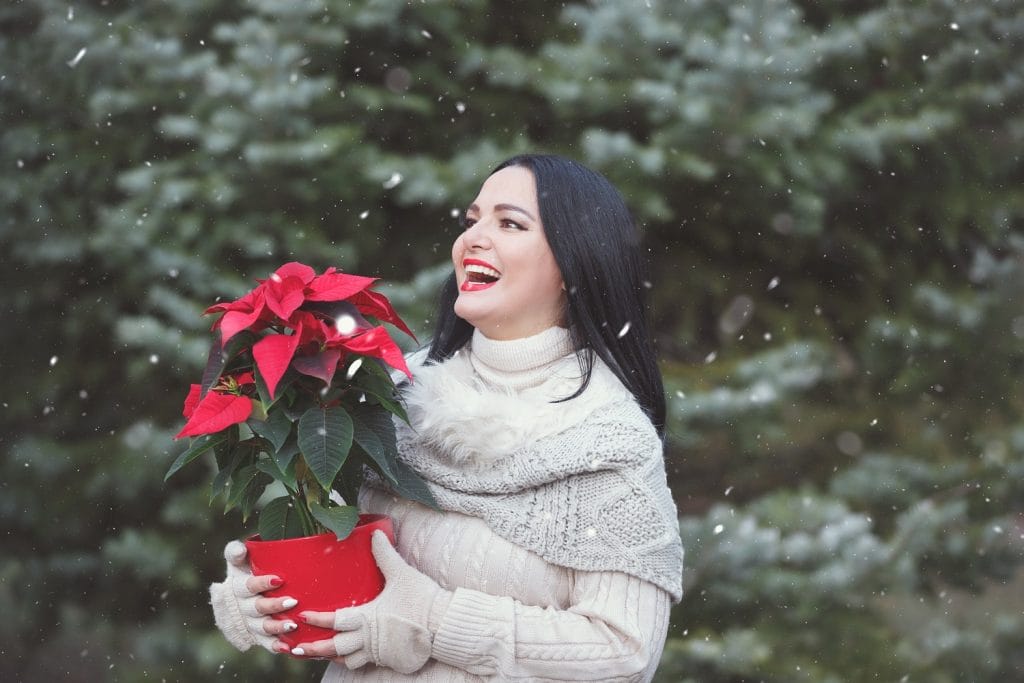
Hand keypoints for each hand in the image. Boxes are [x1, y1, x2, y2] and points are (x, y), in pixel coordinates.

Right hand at [209, 540, 300, 653]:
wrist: (234, 600)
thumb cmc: (242, 573)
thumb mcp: (237, 561)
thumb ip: (236, 552)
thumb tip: (241, 549)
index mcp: (239, 588)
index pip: (249, 586)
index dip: (262, 584)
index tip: (278, 579)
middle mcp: (243, 607)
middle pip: (258, 608)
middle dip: (275, 605)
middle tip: (293, 601)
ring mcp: (251, 623)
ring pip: (264, 627)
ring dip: (278, 627)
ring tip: (293, 625)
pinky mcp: (258, 636)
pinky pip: (267, 643)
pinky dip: (276, 646)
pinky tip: (288, 647)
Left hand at [289, 530, 452, 673]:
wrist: (443, 625)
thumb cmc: (422, 599)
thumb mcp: (402, 574)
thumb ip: (385, 555)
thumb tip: (375, 533)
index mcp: (368, 617)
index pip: (335, 620)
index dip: (317, 620)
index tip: (303, 616)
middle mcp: (369, 638)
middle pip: (335, 648)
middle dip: (314, 649)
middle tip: (298, 648)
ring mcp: (379, 651)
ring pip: (348, 660)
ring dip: (333, 657)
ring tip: (322, 655)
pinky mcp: (389, 658)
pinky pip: (365, 664)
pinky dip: (353, 661)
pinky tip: (350, 657)